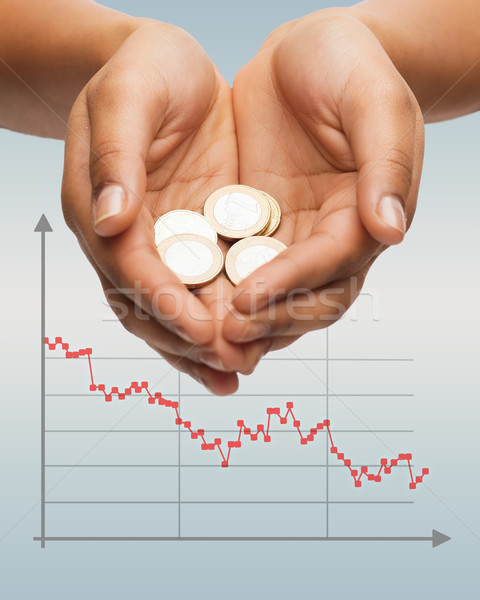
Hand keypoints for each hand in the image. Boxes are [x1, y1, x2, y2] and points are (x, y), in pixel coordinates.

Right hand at [62, 22, 264, 394]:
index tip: (201, 329)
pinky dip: (224, 319)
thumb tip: (111, 220)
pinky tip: (249, 344)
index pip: (129, 267)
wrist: (170, 68)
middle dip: (187, 338)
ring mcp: (164, 241)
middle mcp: (129, 236)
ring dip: (204, 345)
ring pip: (177, 307)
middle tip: (230, 365)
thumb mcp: (127, 97)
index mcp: (100, 208)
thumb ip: (117, 155)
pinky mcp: (198, 237)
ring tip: (238, 372)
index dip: (163, 301)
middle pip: (148, 303)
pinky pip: (208, 287)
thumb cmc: (143, 71)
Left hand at [223, 11, 423, 347]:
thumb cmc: (347, 63)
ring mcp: (293, 233)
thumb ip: (386, 164)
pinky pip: (239, 266)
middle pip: (310, 297)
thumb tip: (390, 230)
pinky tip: (189, 303)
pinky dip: (219, 291)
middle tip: (225, 336)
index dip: (294, 284)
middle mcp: (331, 235)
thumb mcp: (374, 102)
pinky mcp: (257, 225)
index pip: (333, 263)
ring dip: (245, 321)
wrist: (305, 50)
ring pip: (274, 295)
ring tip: (205, 338)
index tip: (249, 298)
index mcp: (366, 213)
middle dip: (270, 320)